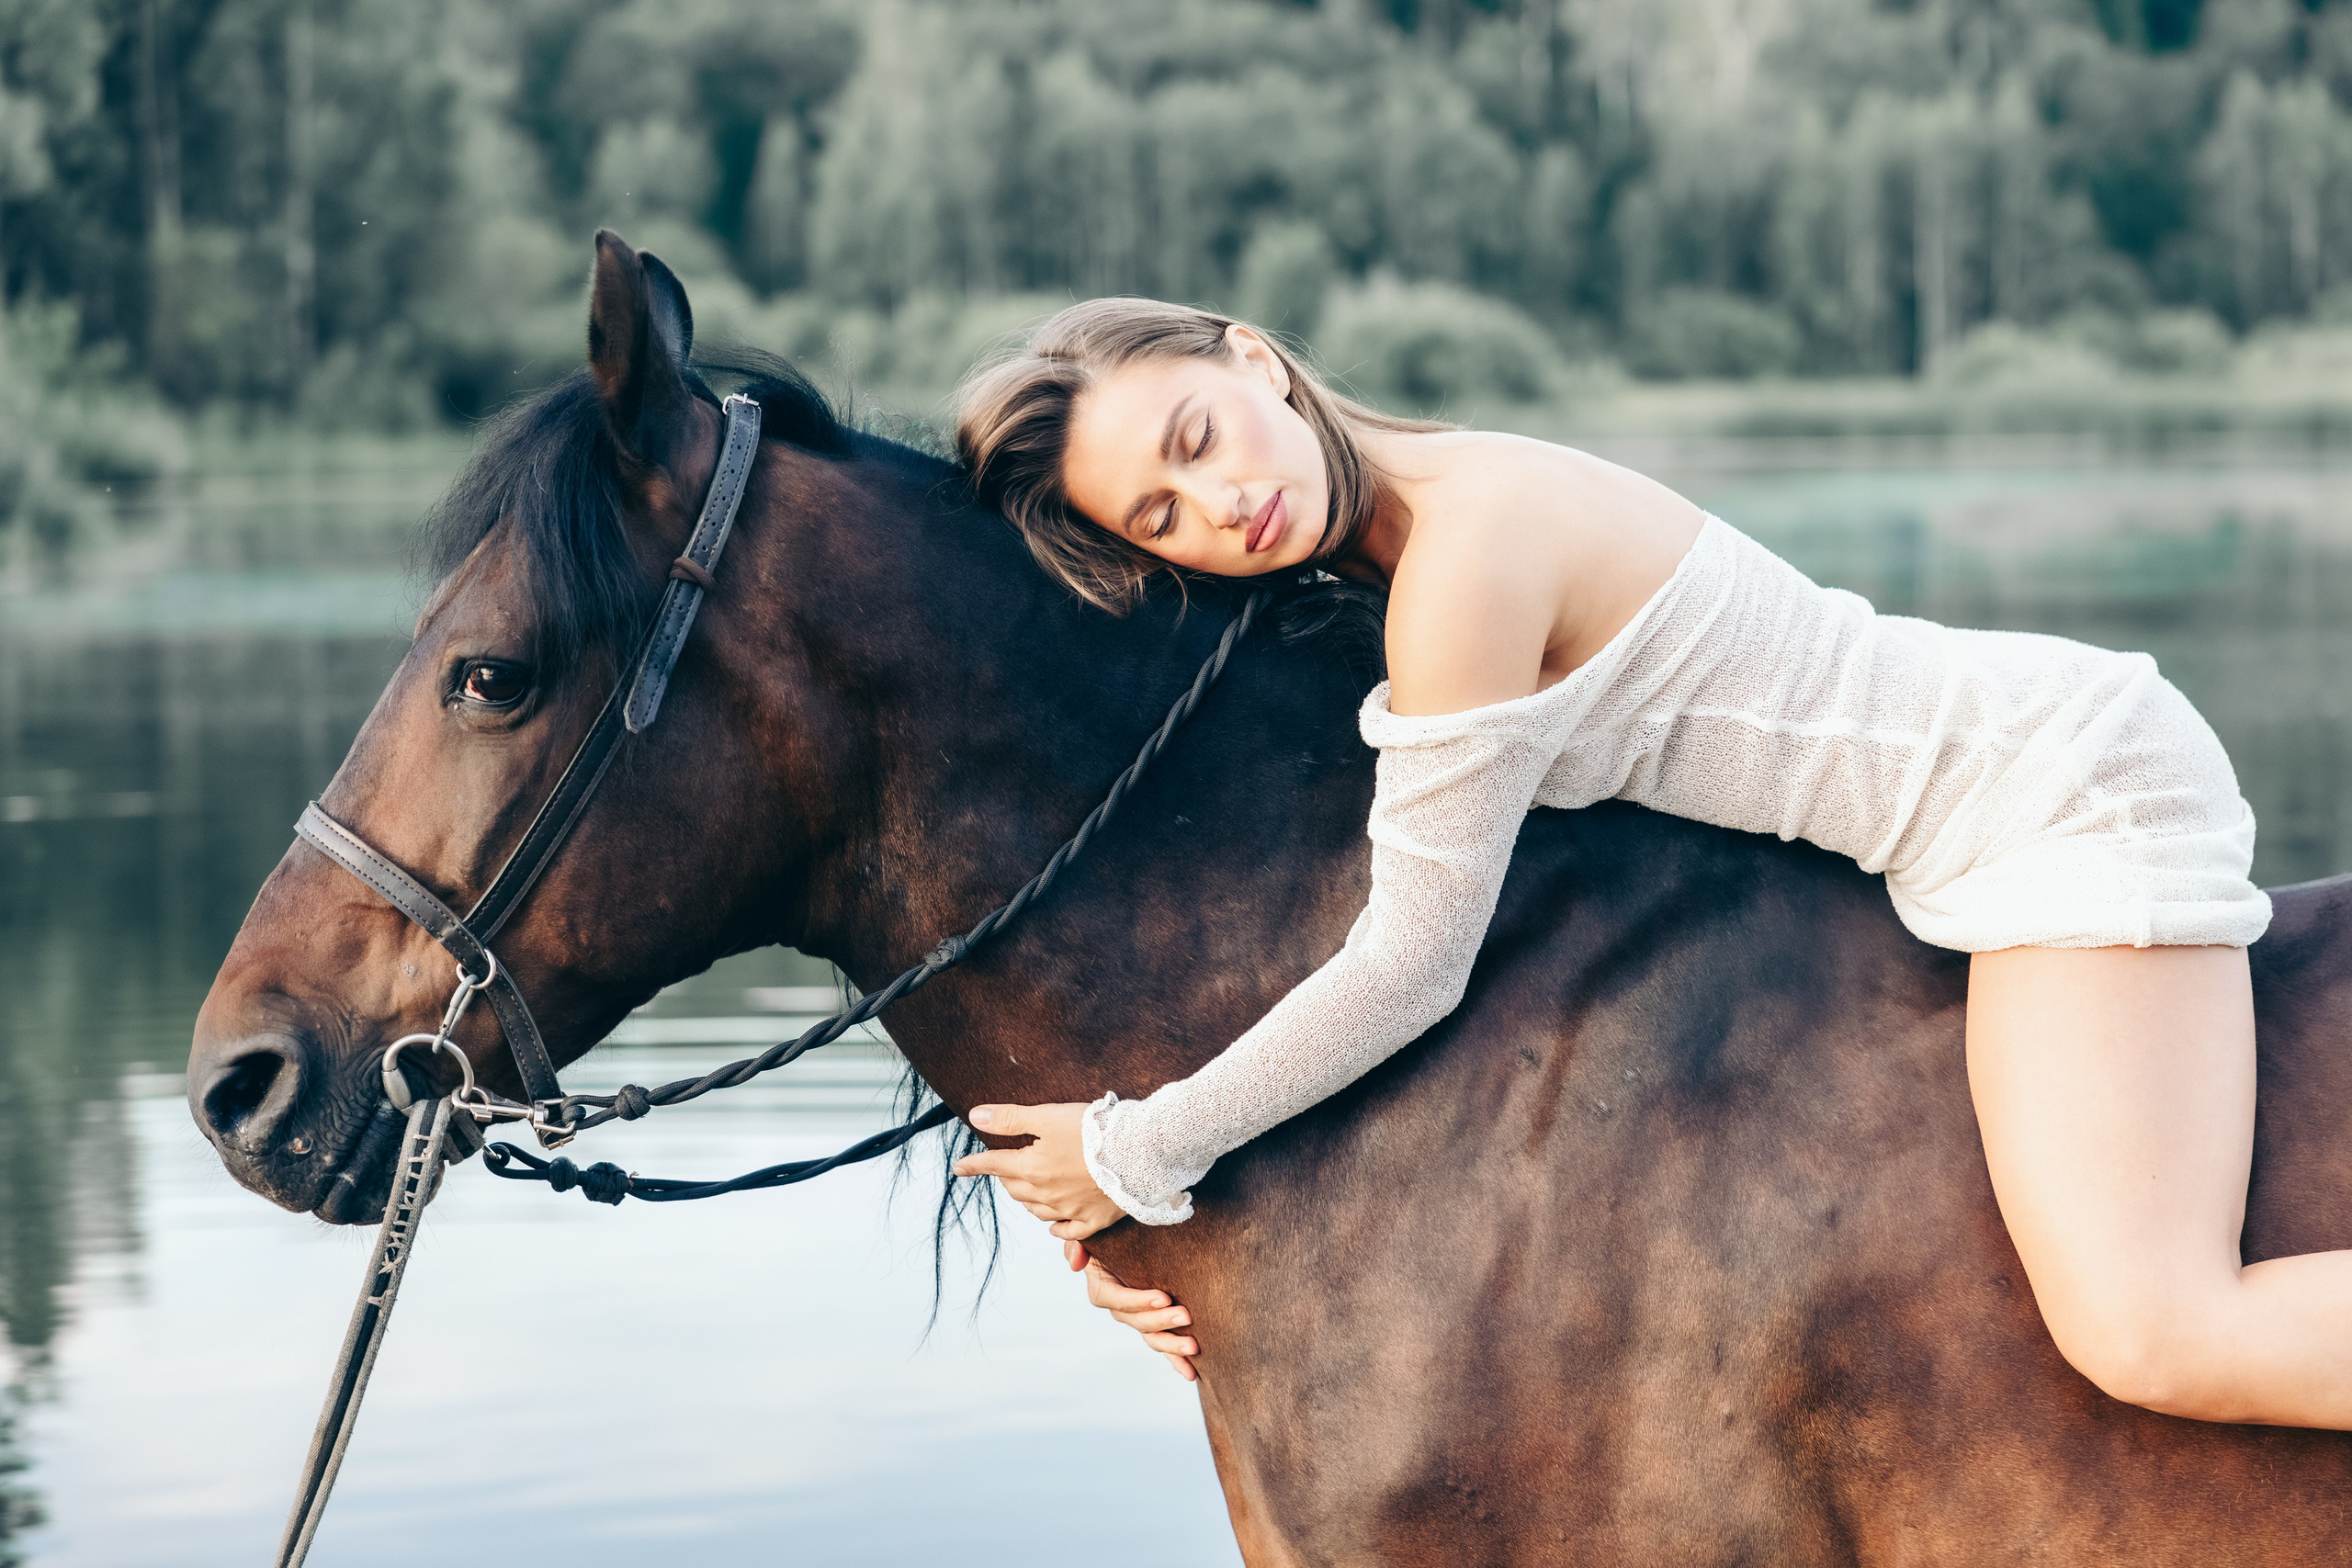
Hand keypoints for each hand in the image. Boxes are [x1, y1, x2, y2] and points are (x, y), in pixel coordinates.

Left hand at [951, 1102, 1125, 1240]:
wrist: (1137, 1152)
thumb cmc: (1093, 1130)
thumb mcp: (1047, 1116)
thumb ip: (1010, 1118)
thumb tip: (976, 1117)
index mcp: (1031, 1168)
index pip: (993, 1166)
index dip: (973, 1165)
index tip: (959, 1168)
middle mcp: (1045, 1194)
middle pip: (1014, 1189)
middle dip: (1007, 1177)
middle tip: (1007, 1167)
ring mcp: (1069, 1210)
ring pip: (1036, 1210)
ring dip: (1028, 1199)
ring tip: (1029, 1188)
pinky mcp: (1093, 1220)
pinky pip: (1067, 1231)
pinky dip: (1056, 1227)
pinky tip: (1054, 1223)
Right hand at [1065, 1238, 1198, 1381]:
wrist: (1133, 1239)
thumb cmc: (1111, 1234)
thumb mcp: (1091, 1234)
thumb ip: (1077, 1243)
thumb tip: (1076, 1263)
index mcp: (1103, 1289)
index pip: (1118, 1299)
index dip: (1138, 1301)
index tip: (1163, 1298)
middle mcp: (1120, 1308)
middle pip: (1138, 1322)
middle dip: (1162, 1322)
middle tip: (1186, 1316)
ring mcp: (1138, 1319)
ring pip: (1153, 1338)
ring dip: (1172, 1345)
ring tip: (1194, 1347)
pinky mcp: (1156, 1325)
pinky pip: (1165, 1345)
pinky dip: (1177, 1360)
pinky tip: (1192, 1373)